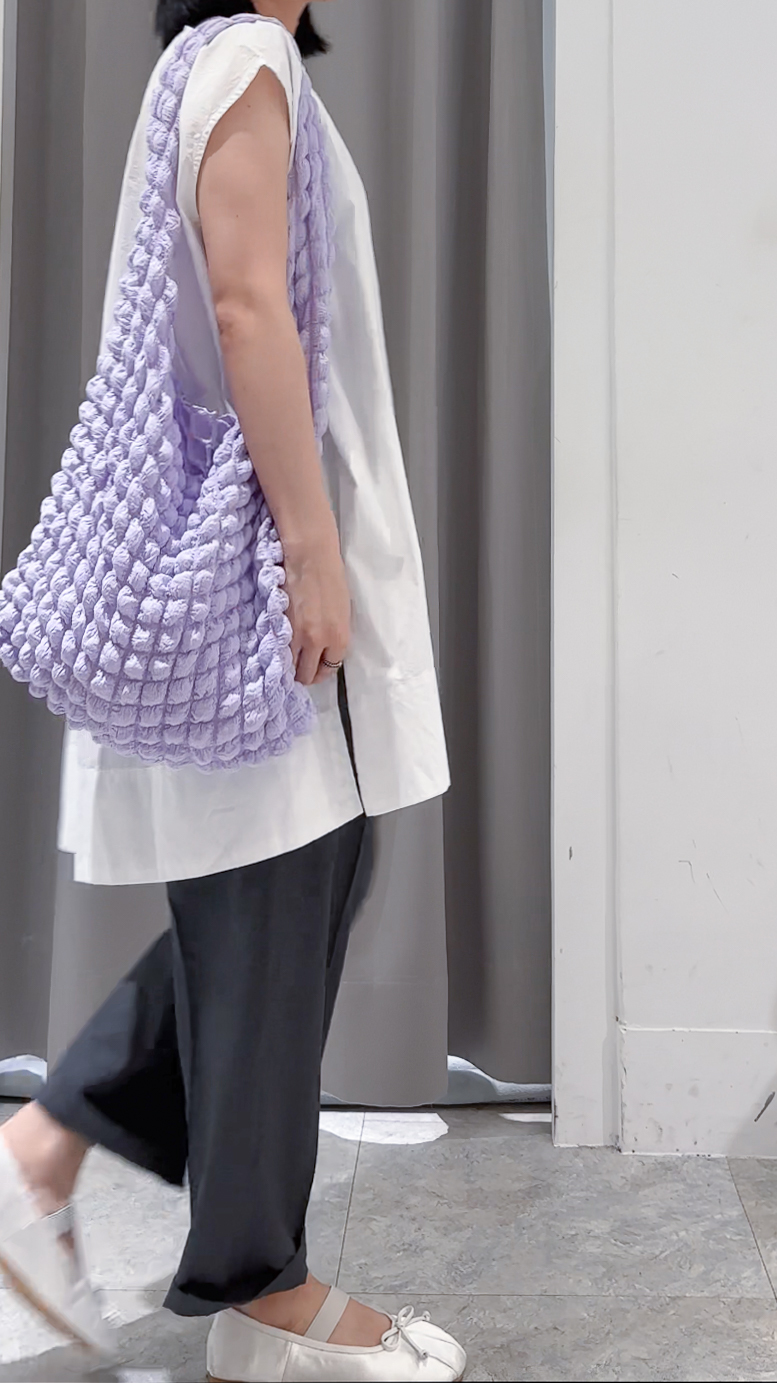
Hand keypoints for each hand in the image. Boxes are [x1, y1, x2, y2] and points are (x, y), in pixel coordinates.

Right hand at [284, 528, 350, 685]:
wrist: (311, 557)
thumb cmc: (331, 577)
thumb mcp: (343, 612)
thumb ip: (334, 635)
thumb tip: (325, 650)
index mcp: (340, 638)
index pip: (330, 669)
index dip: (321, 671)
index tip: (316, 668)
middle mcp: (320, 642)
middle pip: (308, 674)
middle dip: (305, 675)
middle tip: (300, 668)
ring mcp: (297, 636)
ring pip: (290, 667)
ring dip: (289, 667)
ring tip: (287, 660)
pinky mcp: (280, 626)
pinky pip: (278, 651)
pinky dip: (277, 654)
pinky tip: (278, 648)